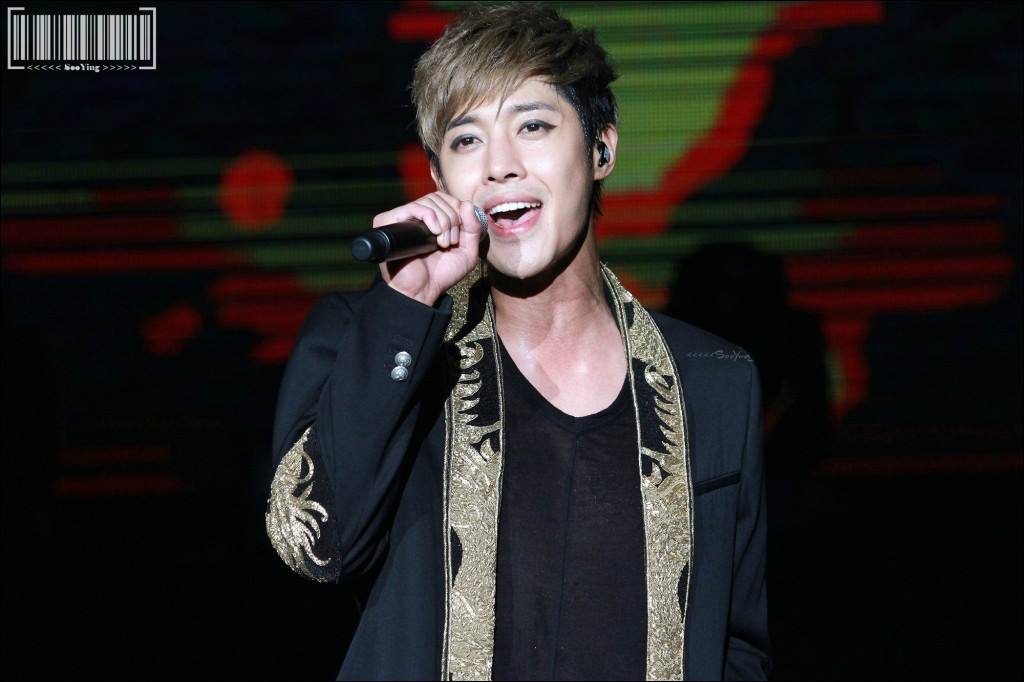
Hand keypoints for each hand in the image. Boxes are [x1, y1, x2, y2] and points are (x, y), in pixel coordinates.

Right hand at [374, 192, 484, 306]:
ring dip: (444, 221)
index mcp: (432, 220)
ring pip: (429, 201)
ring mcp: (403, 219)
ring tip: (443, 243)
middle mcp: (416, 217)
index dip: (458, 210)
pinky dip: (430, 217)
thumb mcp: (467, 252)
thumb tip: (467, 204)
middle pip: (438, 197)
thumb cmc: (442, 274)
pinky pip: (414, 207)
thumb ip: (473, 228)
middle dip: (452, 218)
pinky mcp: (391, 222)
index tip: (460, 234)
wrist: (423, 290)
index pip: (446, 198)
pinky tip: (434, 234)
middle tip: (451, 242)